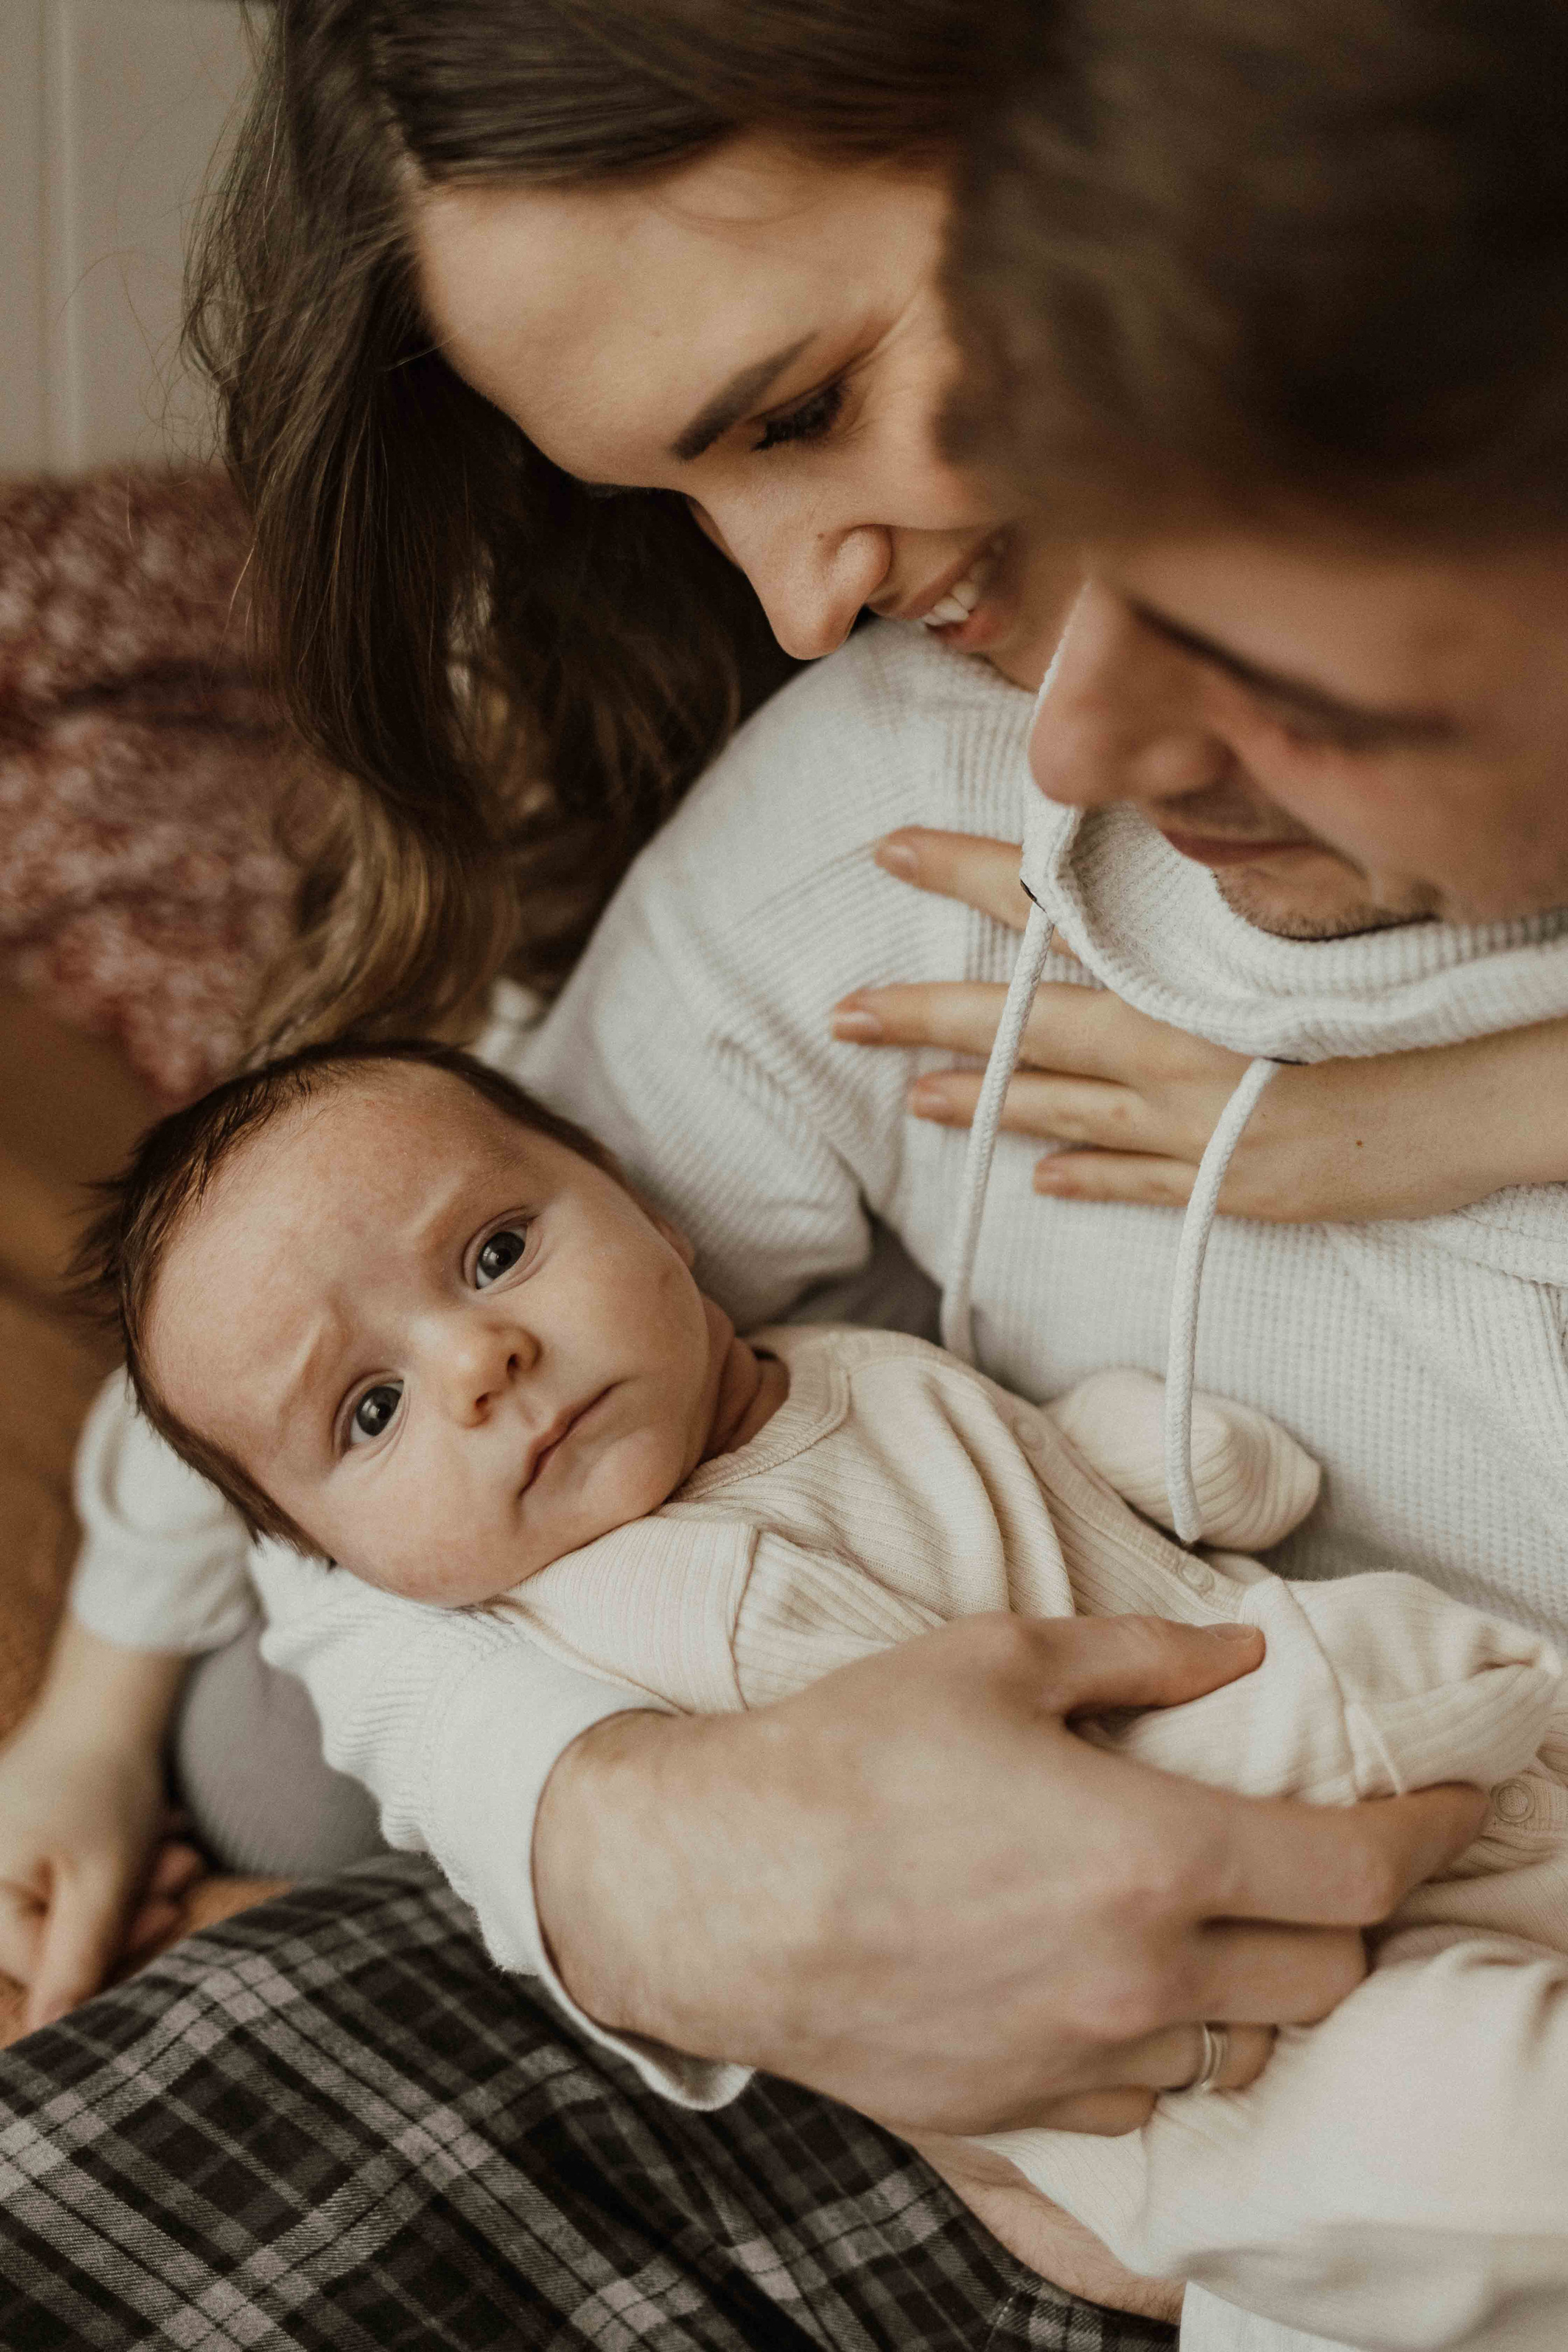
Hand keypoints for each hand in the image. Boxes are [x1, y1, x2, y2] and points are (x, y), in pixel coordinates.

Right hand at [0, 1621, 199, 2030]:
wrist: (109, 1698)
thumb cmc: (102, 1782)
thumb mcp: (101, 1879)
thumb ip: (76, 1960)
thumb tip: (50, 2034)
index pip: (42, 1967)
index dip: (112, 1954)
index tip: (169, 1916)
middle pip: (60, 1935)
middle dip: (132, 1910)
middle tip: (182, 1874)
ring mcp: (4, 1857)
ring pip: (77, 1903)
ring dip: (136, 1884)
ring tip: (177, 1847)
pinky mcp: (28, 1840)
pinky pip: (74, 1874)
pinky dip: (120, 1863)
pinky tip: (158, 1834)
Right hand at [534, 1613, 1483, 2139]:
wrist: (712, 1885)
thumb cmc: (847, 1756)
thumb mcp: (996, 1657)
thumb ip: (1140, 1654)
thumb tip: (1240, 1652)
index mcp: (1150, 1855)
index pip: (1358, 1871)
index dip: (1426, 1833)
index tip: (1448, 1805)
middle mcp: (1138, 1978)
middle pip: (1328, 1976)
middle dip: (1348, 1915)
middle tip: (1315, 1856)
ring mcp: (1082, 2059)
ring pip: (1242, 2047)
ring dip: (1253, 1988)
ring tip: (1210, 1923)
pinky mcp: (1021, 2110)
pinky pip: (1143, 2096)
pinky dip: (1159, 2042)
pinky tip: (1111, 1982)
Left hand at [833, 828, 1564, 1221]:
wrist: (1475, 1094)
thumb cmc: (1395, 999)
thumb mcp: (1285, 939)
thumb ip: (1200, 925)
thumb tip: (1135, 902)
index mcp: (1182, 966)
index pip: (1051, 902)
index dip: (966, 870)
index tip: (887, 849)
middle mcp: (1171, 1040)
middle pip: (1026, 1018)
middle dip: (928, 1013)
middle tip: (842, 1013)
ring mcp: (1192, 1120)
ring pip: (1062, 1108)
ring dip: (984, 1103)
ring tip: (916, 1101)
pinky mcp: (1228, 1183)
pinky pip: (1139, 1180)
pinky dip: (1091, 1175)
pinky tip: (1044, 1180)